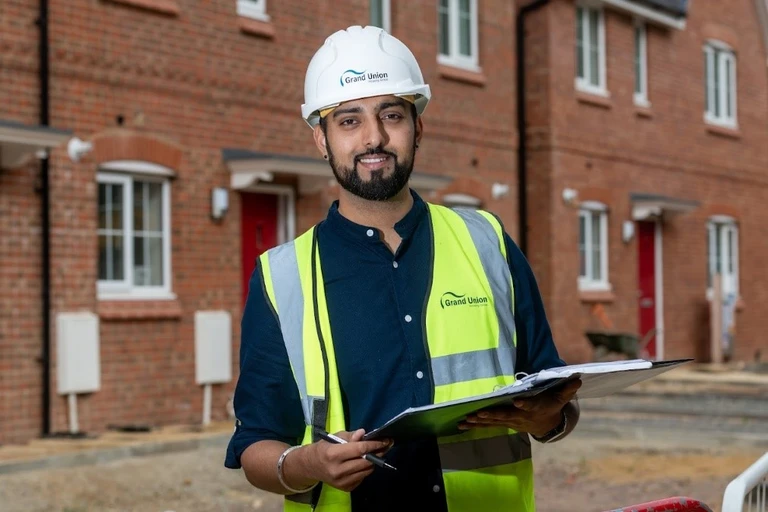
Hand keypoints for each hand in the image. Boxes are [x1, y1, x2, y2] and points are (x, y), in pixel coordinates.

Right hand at [307, 429, 391, 491]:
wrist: (310, 466)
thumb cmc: (324, 448)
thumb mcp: (334, 437)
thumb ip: (350, 436)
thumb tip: (363, 434)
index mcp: (333, 454)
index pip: (360, 449)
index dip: (374, 445)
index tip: (386, 441)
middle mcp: (338, 470)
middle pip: (366, 461)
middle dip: (378, 453)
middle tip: (385, 446)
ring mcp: (342, 481)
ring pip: (366, 471)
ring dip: (372, 462)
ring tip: (373, 454)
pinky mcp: (345, 488)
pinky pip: (362, 478)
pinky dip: (365, 470)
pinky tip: (362, 463)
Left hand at [459, 379, 581, 437]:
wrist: (546, 425)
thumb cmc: (551, 406)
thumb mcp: (561, 397)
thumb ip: (567, 388)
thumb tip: (577, 378)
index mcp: (534, 407)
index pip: (530, 405)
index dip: (524, 403)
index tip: (518, 400)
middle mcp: (520, 416)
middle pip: (505, 416)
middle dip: (491, 415)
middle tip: (478, 414)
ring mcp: (510, 421)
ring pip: (493, 422)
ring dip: (478, 421)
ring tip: (465, 420)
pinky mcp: (503, 423)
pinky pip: (487, 425)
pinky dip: (474, 425)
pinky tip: (461, 424)